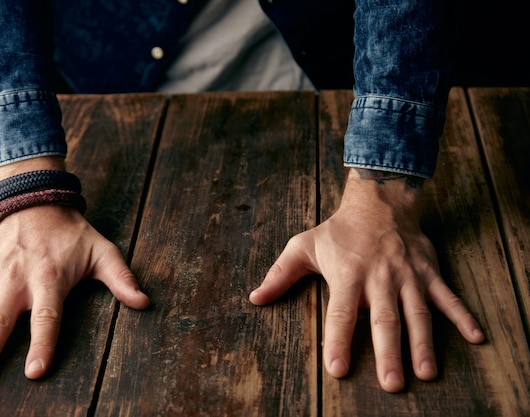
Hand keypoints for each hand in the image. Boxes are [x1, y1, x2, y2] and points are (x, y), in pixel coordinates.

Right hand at [0, 159, 148, 386]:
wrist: (37, 201)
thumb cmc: (73, 234)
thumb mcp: (103, 253)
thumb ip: (121, 279)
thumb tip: (144, 302)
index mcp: (49, 279)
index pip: (46, 318)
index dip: (42, 345)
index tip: (34, 372)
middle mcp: (17, 279)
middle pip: (1, 320)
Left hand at [249, 168, 483, 391]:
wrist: (379, 201)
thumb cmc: (338, 230)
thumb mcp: (302, 245)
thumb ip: (280, 274)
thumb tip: (255, 298)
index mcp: (347, 273)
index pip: (341, 313)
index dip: (337, 341)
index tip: (337, 370)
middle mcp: (379, 277)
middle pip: (384, 319)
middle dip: (388, 352)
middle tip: (392, 384)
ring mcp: (407, 275)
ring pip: (417, 313)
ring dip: (423, 343)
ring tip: (426, 373)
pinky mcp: (428, 272)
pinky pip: (448, 296)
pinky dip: (463, 316)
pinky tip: (477, 338)